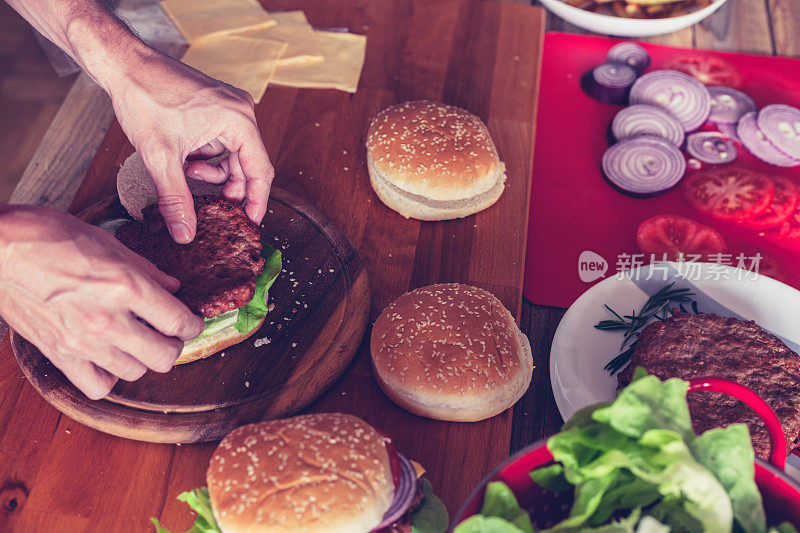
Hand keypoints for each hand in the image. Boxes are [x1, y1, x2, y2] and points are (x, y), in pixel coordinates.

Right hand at [0, 206, 203, 398]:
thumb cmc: (47, 236)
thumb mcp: (108, 242)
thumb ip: (146, 270)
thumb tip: (171, 288)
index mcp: (126, 286)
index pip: (179, 322)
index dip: (193, 325)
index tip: (192, 323)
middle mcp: (109, 319)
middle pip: (164, 357)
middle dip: (174, 346)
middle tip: (169, 334)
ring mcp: (83, 341)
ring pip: (135, 373)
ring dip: (143, 360)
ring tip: (138, 343)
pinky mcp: (58, 354)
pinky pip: (96, 386)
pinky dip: (109, 377)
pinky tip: (108, 359)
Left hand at [109, 47, 273, 242]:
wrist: (124, 65)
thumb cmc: (144, 97)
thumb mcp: (161, 157)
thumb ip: (176, 199)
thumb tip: (185, 234)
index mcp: (239, 120)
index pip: (261, 171)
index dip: (256, 201)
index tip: (250, 223)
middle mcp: (241, 112)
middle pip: (248, 164)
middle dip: (229, 188)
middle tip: (214, 208)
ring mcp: (230, 108)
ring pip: (233, 155)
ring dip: (214, 171)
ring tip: (188, 172)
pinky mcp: (216, 108)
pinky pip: (221, 142)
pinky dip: (206, 156)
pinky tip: (185, 157)